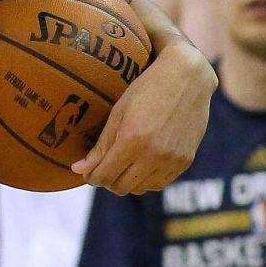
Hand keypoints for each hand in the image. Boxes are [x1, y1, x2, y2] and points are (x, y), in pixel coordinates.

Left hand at [72, 0, 215, 194]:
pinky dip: (146, 180)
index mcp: (133, 140)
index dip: (91, 177)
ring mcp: (171, 160)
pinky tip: (140, 164)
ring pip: (140, 189)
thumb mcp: (118, 112)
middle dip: (107, 180)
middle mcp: (153, 155)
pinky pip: (160, 183)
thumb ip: (100, 146)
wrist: (187, 78)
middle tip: (102, 167)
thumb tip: (78, 169)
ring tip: (121, 164)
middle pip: (121, 187)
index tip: (85, 171)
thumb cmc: (147, 89)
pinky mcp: (185, 161)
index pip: (105, 175)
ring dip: (127, 181)